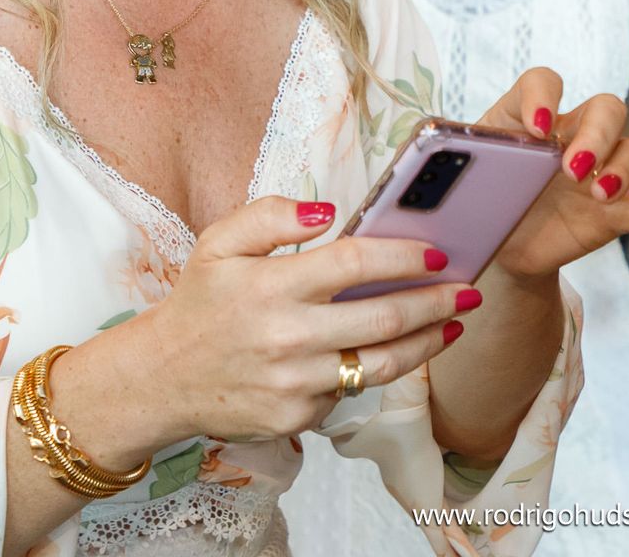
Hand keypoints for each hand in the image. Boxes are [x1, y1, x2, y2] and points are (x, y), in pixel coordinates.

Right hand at [137, 196, 479, 445]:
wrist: (160, 379)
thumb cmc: (199, 305)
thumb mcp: (219, 243)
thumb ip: (271, 215)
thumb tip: (327, 213)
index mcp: (271, 285)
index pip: (356, 262)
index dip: (405, 257)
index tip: (438, 253)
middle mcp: (287, 335)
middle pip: (384, 317)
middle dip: (437, 302)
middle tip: (468, 290)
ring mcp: (294, 381)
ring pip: (381, 363)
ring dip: (427, 343)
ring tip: (453, 325)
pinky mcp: (296, 416)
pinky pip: (350, 390)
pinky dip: (372, 369)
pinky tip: (390, 352)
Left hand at [473, 68, 628, 280]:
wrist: (497, 249)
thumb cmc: (477, 201)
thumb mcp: (462, 180)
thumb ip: (454, 169)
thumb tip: (435, 175)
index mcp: (529, 119)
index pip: (544, 82)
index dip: (544, 97)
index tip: (538, 129)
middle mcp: (570, 136)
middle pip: (604, 108)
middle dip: (596, 133)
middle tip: (573, 167)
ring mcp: (597, 172)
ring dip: (620, 169)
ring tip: (597, 195)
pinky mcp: (613, 211)